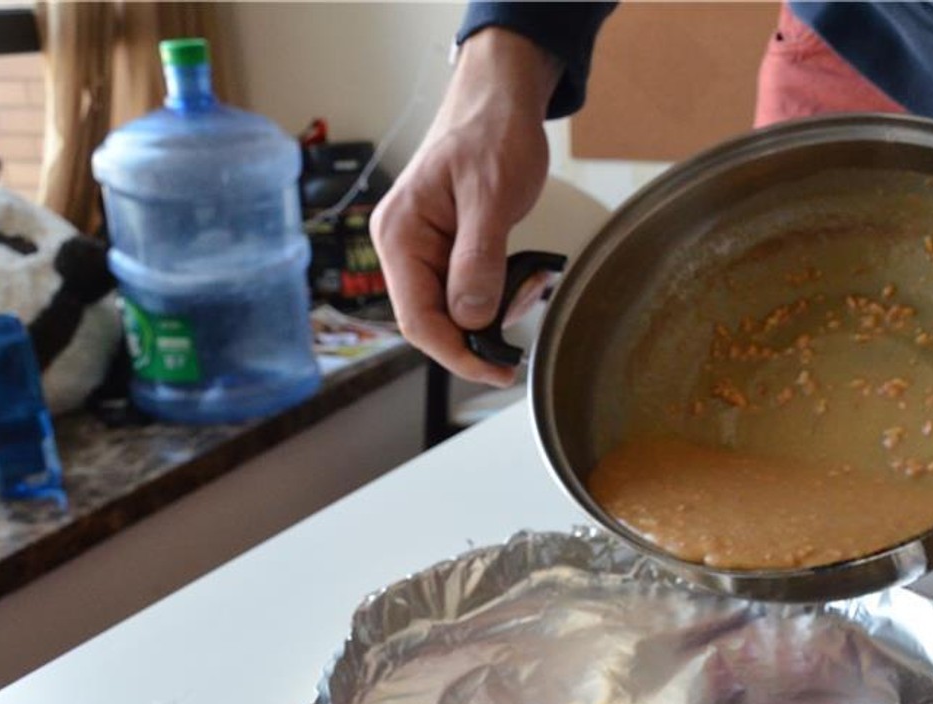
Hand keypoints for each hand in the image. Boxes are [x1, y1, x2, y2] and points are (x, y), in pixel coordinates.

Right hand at [371, 30, 561, 385]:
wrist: (500, 103)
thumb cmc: (490, 134)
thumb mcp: (492, 196)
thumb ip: (479, 259)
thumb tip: (471, 317)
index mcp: (401, 235)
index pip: (418, 319)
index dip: (457, 353)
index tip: (497, 371)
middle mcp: (404, 248)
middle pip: (432, 323)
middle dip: (479, 335)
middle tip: (523, 329)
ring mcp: (424, 252)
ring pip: (454, 313)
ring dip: (497, 312)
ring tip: (532, 280)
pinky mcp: (448, 253)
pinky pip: (468, 293)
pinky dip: (501, 295)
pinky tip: (526, 273)